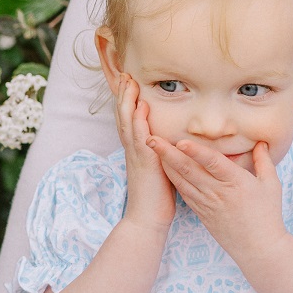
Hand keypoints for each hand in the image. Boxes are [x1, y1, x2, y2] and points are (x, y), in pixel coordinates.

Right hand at [112, 76, 176, 232]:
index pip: (128, 119)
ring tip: (129, 82)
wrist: (147, 218)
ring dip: (128, 101)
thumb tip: (168, 141)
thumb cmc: (156, 196)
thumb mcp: (158, 168)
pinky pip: (139, 138)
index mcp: (136, 149)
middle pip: (124, 115)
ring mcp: (136, 155)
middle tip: (125, 74)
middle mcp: (133, 149)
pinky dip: (139, 121)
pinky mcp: (144, 163)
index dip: (127, 101)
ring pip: (128, 122)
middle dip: (124, 94)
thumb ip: (160, 152)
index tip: (129, 82)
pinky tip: (141, 108)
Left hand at [151, 134, 284, 265]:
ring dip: (165, 164)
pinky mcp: (201, 213)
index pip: (213, 163)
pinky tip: (164, 168)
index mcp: (236, 182)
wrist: (259, 248)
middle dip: (168, 153)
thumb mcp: (271, 185)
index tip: (180, 141)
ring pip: (182, 181)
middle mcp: (218, 192)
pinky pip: (184, 193)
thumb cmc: (268, 215)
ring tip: (152, 148)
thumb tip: (261, 142)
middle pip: (189, 170)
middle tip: (151, 139)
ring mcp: (207, 204)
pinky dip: (173, 179)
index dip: (196, 152)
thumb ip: (264, 161)